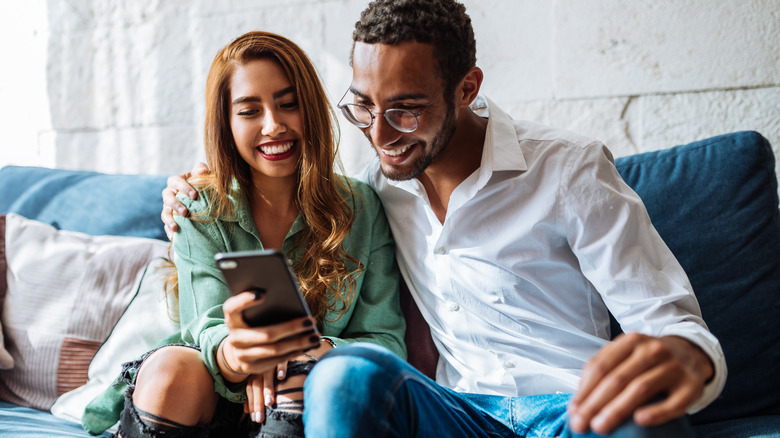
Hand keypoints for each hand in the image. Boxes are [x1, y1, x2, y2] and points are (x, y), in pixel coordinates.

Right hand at [161, 162, 208, 239]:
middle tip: (185, 212)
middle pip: (168, 198)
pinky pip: (166, 225)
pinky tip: (173, 238)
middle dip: (176, 205)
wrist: (200, 196)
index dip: (184, 187)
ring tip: (176, 227)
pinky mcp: (169, 218)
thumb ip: (201, 170)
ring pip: (164, 212)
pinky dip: (168, 231)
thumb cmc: (200, 182)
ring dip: (169, 220)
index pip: (176, 181)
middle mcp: (169, 193)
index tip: (195, 196)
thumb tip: (203, 170)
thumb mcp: (202, 174)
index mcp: (175, 181)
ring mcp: (167, 207)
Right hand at [219, 292, 319, 381]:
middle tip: (311, 321)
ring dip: (298, 343)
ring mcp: (241, 355)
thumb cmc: (252, 324)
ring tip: (315, 336)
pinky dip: (294, 353)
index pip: (232, 307)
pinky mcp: (250, 368)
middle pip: (265, 334)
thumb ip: (264, 306)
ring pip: (274, 349)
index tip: (263, 293)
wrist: (236, 351)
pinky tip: (307, 346)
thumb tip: (290, 299)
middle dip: (291, 328)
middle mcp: (234, 338)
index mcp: (232, 319)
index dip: (244, 300)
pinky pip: (276, 361)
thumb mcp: (251, 314)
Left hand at [244, 340, 333, 422]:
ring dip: (268, 388)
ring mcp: (269, 356)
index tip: (253, 417)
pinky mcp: (282, 349)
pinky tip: (281, 377)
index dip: (251, 403)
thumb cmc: (265, 356)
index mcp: (253, 370)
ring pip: (266, 374)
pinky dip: (281, 367)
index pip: (250, 389)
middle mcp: (259, 364)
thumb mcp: (258, 371)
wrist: (270, 329)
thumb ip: (252, 389)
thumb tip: (244, 410)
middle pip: (256, 385)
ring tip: (269, 402)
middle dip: (258, 402)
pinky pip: (280, 358)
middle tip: (259, 418)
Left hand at [567, 333, 712, 434]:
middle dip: (594, 404)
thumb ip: (604, 370)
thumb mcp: (626, 355)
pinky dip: (656, 412)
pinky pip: (674, 403)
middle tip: (581, 424)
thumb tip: (579, 402)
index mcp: (631, 341)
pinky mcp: (691, 386)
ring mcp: (673, 367)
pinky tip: (640, 420)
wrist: (691, 353)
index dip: (584, 390)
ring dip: (617, 410)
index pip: (601, 366)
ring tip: (600, 426)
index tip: (573, 411)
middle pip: (617, 379)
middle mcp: (652, 350)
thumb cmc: (649, 360)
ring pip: (640, 388)